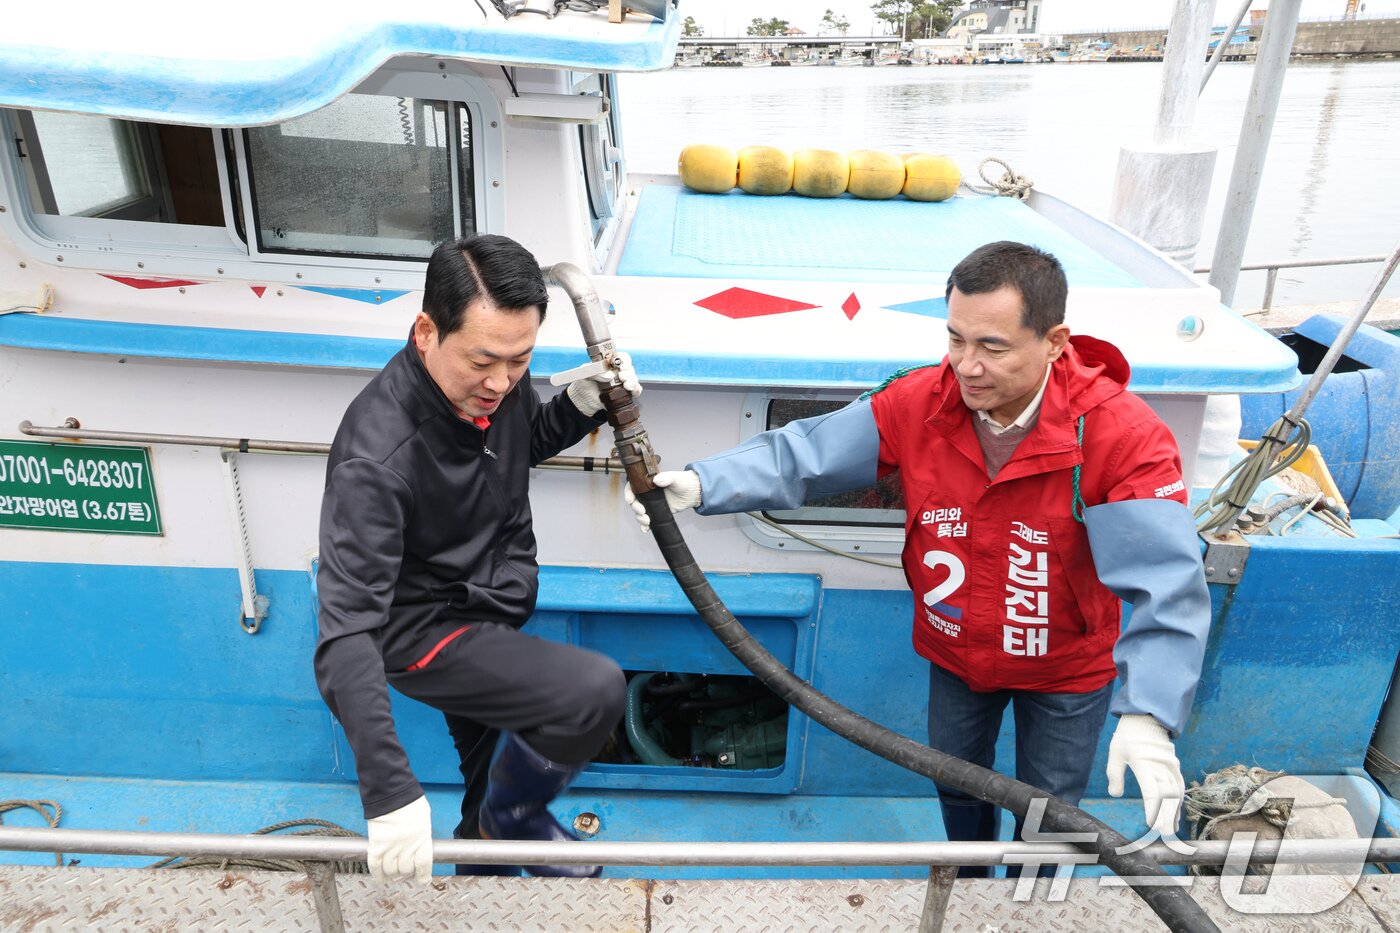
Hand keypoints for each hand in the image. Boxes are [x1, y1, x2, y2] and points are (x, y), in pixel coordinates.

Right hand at [367, 796, 432, 883]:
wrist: (390, 792)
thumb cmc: (410, 802)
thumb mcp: (425, 818)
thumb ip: (423, 835)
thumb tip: (421, 848)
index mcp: (422, 839)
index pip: (424, 865)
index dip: (423, 876)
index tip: (423, 880)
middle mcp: (406, 846)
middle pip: (406, 870)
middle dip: (407, 872)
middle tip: (406, 868)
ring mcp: (390, 847)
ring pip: (391, 871)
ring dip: (393, 873)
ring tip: (394, 870)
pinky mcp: (375, 846)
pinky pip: (375, 867)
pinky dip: (378, 875)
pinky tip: (381, 879)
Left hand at [566, 351, 641, 415]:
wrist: (583, 400)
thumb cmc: (583, 383)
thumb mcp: (584, 374)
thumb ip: (595, 372)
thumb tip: (609, 375)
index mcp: (609, 363)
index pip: (622, 357)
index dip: (624, 360)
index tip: (622, 366)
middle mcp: (617, 371)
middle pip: (630, 368)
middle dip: (628, 372)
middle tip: (622, 377)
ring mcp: (622, 382)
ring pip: (634, 378)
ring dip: (632, 381)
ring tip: (626, 386)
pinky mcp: (624, 393)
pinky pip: (635, 390)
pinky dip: (636, 390)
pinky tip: (631, 391)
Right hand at [623, 470, 701, 530]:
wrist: (692, 493)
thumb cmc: (683, 482)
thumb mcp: (675, 478)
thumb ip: (667, 478)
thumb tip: (656, 480)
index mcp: (648, 483)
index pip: (633, 487)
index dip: (628, 493)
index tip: (630, 500)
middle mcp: (647, 494)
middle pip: (634, 501)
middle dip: (636, 508)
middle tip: (643, 512)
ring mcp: (651, 504)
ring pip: (639, 512)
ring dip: (640, 518)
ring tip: (647, 521)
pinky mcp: (656, 512)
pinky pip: (647, 520)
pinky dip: (644, 526)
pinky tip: (646, 529)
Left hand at [1107, 714, 1184, 836]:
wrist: (1147, 718)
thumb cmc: (1128, 736)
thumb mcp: (1116, 752)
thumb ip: (1115, 774)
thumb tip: (1114, 795)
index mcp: (1143, 762)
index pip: (1152, 790)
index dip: (1154, 808)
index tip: (1153, 824)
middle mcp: (1160, 766)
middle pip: (1167, 795)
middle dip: (1167, 816)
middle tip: (1165, 835)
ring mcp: (1170, 766)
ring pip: (1176, 793)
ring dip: (1174, 811)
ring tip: (1170, 829)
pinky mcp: (1175, 767)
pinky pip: (1178, 787)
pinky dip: (1177, 802)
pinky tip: (1174, 814)